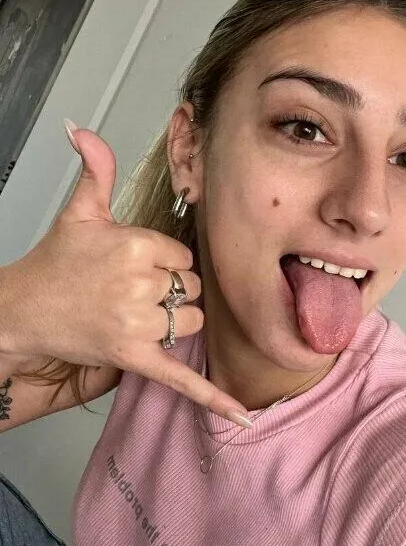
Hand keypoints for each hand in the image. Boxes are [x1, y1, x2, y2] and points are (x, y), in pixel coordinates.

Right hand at [1, 125, 250, 425]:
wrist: (25, 310)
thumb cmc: (55, 262)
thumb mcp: (79, 212)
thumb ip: (94, 171)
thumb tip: (82, 128)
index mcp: (135, 245)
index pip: (183, 256)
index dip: (165, 263)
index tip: (139, 266)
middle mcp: (140, 283)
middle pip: (192, 289)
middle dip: (171, 291)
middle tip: (132, 292)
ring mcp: (138, 322)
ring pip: (191, 321)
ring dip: (174, 320)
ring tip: (134, 315)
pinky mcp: (135, 356)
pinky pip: (182, 377)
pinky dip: (214, 397)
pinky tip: (242, 416)